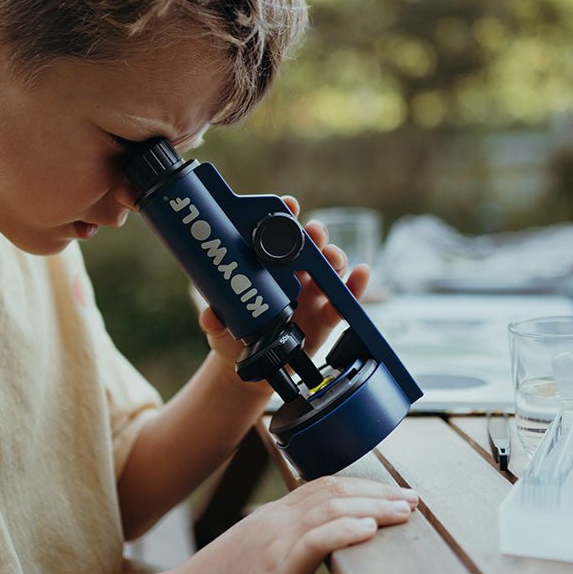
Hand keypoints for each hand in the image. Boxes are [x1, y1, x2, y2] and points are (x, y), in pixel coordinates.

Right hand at [166, 476, 417, 573]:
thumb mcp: (252, 559)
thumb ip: (281, 548)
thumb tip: (311, 551)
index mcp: (271, 519)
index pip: (321, 487)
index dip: (359, 486)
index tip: (389, 493)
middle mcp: (275, 521)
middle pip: (333, 491)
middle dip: (377, 492)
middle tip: (411, 497)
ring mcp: (275, 542)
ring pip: (330, 509)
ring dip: (373, 507)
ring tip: (404, 511)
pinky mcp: (276, 568)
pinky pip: (315, 541)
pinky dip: (346, 530)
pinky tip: (370, 529)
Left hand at [199, 196, 369, 371]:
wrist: (250, 369)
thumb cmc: (234, 338)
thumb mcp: (220, 328)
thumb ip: (215, 321)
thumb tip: (210, 317)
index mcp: (268, 269)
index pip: (278, 236)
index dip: (286, 216)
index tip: (289, 204)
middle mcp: (293, 275)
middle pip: (310, 247)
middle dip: (315, 235)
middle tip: (312, 232)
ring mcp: (312, 294)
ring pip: (330, 268)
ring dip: (335, 257)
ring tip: (332, 258)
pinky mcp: (325, 317)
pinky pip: (344, 300)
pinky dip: (355, 286)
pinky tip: (361, 274)